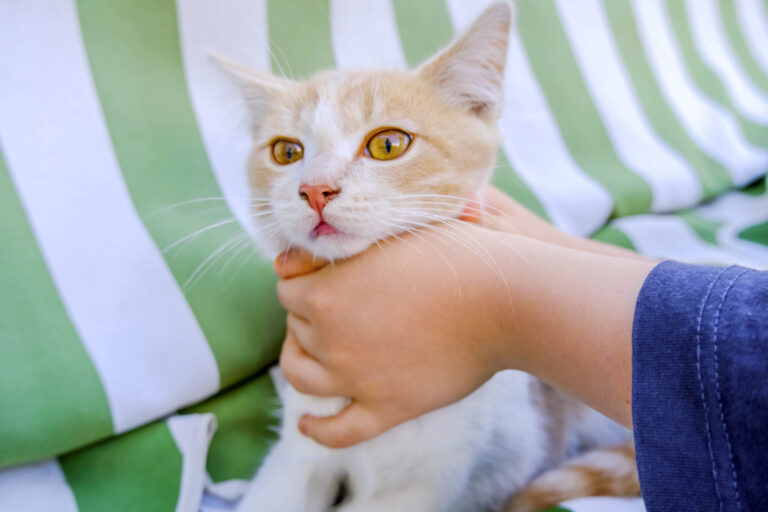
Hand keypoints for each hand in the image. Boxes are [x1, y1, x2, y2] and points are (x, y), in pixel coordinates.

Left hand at [275, 223, 518, 447]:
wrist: (502, 300)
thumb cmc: (451, 256)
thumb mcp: (386, 233)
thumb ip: (338, 246)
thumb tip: (290, 262)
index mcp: (325, 293)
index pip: (286, 289)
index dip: (302, 280)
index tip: (321, 279)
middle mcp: (331, 338)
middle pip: (295, 328)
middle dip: (307, 316)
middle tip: (335, 307)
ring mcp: (356, 378)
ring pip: (300, 376)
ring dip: (298, 361)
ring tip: (310, 353)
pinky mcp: (387, 408)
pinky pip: (339, 431)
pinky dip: (318, 430)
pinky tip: (308, 423)